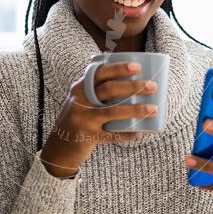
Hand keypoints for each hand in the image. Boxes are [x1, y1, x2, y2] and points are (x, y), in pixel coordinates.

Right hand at [40, 60, 158, 177]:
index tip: (137, 67)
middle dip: (134, 86)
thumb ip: (95, 88)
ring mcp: (83, 120)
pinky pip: (112, 135)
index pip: (99, 72)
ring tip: (153, 109)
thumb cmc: (78, 118)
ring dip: (136, 110)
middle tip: (152, 86)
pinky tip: (140, 132)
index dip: (118, 68)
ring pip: (113, 111)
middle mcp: (79, 101)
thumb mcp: (80, 100)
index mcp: (79, 88)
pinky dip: (128, 134)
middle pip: (109, 89)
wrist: (59, 147)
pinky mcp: (87, 137)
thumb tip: (127, 75)